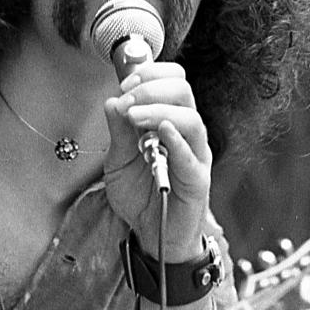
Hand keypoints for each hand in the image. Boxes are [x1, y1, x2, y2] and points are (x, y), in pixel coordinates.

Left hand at [103, 56, 211, 259]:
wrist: (153, 235)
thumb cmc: (141, 197)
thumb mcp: (118, 161)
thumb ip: (117, 133)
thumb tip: (112, 101)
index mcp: (169, 122)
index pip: (173, 81)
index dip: (150, 74)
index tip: (125, 84)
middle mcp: (186, 134)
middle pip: (183, 91)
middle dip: (151, 88)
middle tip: (127, 102)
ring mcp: (194, 156)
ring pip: (190, 118)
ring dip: (158, 110)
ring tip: (134, 117)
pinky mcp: (197, 180)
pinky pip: (191, 156)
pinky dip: (176, 139)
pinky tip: (160, 132)